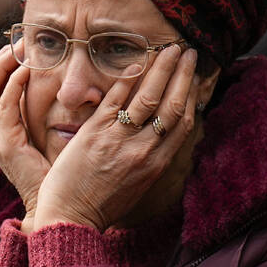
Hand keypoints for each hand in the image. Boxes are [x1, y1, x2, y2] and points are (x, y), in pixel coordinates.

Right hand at [0, 45, 50, 226]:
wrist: (58, 208)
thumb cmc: (59, 174)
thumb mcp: (48, 136)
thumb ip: (45, 112)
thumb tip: (62, 83)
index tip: (20, 47)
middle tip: (19, 42)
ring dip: (1, 65)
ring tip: (21, 50)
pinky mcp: (8, 145)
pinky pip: (4, 106)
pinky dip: (14, 84)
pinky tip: (28, 70)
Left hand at [34, 45, 199, 231]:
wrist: (70, 218)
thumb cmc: (101, 206)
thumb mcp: (137, 186)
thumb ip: (151, 160)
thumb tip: (162, 139)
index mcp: (157, 164)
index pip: (184, 123)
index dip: (193, 95)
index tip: (196, 76)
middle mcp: (143, 151)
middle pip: (172, 105)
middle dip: (183, 75)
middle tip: (188, 52)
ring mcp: (119, 140)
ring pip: (149, 97)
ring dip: (162, 68)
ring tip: (170, 48)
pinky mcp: (94, 133)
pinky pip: (116, 99)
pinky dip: (129, 78)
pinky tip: (137, 60)